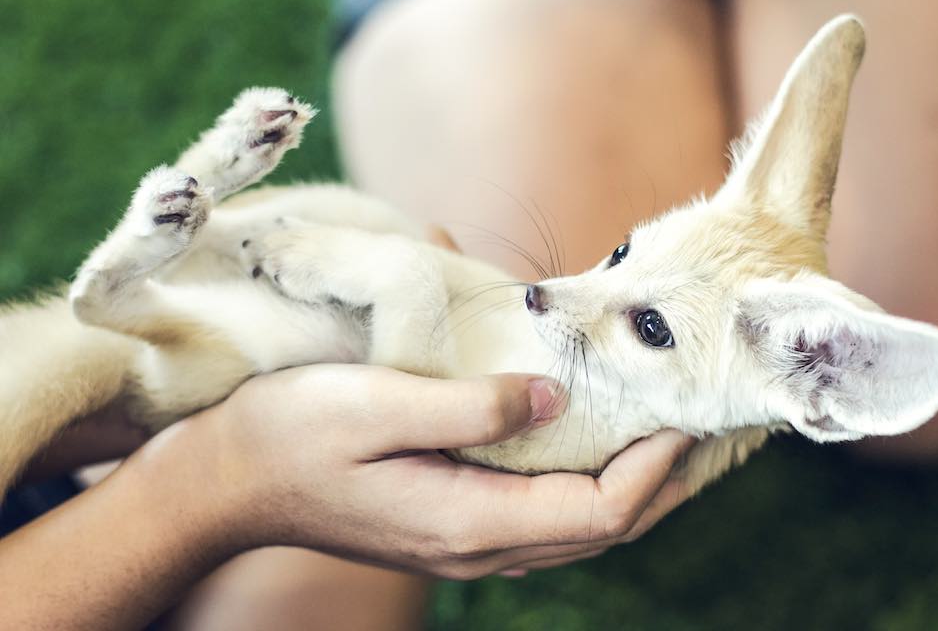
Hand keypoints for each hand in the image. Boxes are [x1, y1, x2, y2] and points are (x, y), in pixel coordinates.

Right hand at [203, 364, 693, 578]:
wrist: (229, 481)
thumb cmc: (293, 434)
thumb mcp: (379, 404)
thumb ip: (472, 405)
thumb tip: (555, 396)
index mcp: (468, 520)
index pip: (598, 510)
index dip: (653, 466)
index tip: (687, 412)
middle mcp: (478, 547)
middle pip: (602, 529)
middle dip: (662, 481)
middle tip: (703, 426)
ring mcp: (465, 544)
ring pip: (577, 527)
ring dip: (632, 486)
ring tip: (667, 435)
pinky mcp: (452, 525)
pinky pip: (545, 515)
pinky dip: (588, 484)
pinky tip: (597, 447)